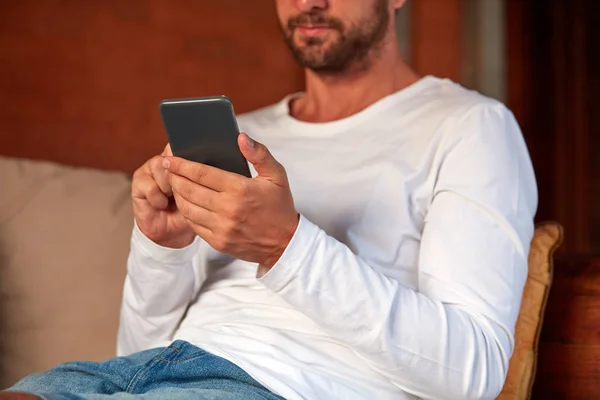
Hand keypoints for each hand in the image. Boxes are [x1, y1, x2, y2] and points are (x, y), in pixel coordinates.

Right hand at [132, 144, 195, 247]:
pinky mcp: (139, 181)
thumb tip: (210, 168)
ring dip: (170, 187)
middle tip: (186, 191)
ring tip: (172, 198)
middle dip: (182, 176)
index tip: (199, 174)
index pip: (186, 145)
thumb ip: (205, 180)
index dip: (191, 158)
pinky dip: (159, 198)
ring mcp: (151, 168)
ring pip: (161, 168)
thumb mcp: (204, 194)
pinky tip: (162, 204)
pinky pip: (151, 186)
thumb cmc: (192, 211)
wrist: (173, 231)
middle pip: (173, 155)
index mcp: (185, 159)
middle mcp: (167, 159)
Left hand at [163, 133, 298, 267]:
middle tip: (168, 169)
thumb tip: (241, 137)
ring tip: (175, 184)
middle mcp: (228, 209)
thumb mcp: (277, 176)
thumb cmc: (279, 207)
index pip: (202, 173)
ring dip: (177, 194)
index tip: (171, 158)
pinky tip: (186, 203)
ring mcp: (221, 227)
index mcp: (240, 189)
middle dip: (175, 177)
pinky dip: (186, 212)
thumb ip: (259, 154)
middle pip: (189, 190)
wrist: (285, 243)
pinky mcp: (218, 241)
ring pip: (187, 207)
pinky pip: (193, 224)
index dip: (182, 165)